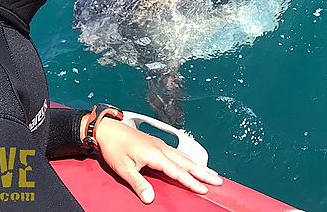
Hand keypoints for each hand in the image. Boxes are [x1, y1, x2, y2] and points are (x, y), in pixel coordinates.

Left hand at [88, 117, 222, 202]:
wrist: (108, 129)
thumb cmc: (114, 148)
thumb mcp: (124, 169)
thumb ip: (139, 184)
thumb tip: (150, 198)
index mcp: (155, 154)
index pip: (177, 171)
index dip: (191, 181)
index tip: (203, 189)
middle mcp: (161, 148)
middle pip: (186, 162)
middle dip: (203, 172)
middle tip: (218, 180)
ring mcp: (160, 144)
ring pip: (184, 157)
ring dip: (198, 165)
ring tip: (211, 173)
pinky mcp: (157, 143)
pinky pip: (178, 152)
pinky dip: (189, 159)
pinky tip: (192, 162)